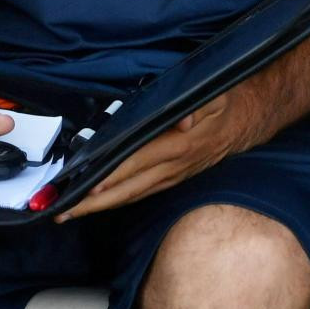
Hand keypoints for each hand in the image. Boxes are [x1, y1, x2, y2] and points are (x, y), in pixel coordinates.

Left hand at [58, 92, 252, 220]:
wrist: (246, 121)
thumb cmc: (225, 104)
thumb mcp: (215, 96)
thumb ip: (196, 106)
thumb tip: (181, 120)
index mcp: (181, 144)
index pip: (139, 161)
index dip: (113, 174)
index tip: (88, 186)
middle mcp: (175, 165)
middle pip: (129, 188)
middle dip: (94, 202)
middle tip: (63, 211)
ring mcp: (174, 175)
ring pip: (133, 195)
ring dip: (101, 206)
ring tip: (71, 212)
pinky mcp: (174, 179)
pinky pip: (142, 193)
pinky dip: (119, 201)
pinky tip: (101, 204)